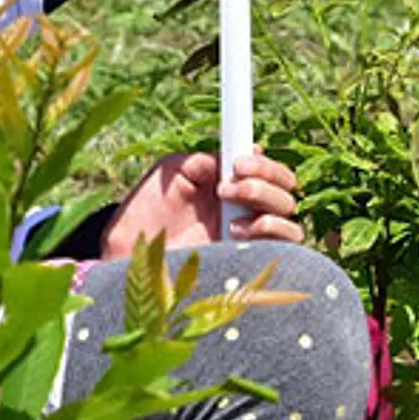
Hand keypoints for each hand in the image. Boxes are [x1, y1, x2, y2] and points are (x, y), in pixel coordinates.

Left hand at [101, 148, 303, 258]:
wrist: (128, 251)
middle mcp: (247, 215)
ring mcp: (249, 242)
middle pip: (287, 193)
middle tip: (227, 186)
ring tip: (230, 213)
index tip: (239, 162)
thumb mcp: (173, 173)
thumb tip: (237, 153)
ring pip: (290, 221)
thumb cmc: (145, 211)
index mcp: (232, 189)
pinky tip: (236, 232)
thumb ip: (204, 161)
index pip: (270, 174)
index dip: (265, 164)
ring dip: (267, 206)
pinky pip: (285, 251)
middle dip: (265, 181)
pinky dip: (271, 233)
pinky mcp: (247, 265)